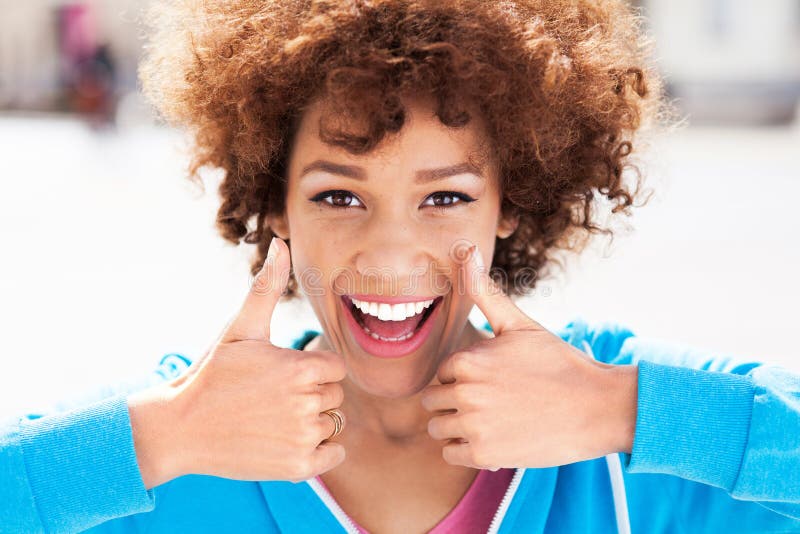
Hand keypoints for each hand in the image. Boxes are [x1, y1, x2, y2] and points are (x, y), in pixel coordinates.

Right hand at [128, 237, 346, 487]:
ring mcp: (303, 437)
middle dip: (310, 393)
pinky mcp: (298, 468)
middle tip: (271, 398)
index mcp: (302, 367)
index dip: (310, 369)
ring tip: (273, 418)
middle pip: (334, 395)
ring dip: (311, 422)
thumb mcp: (241, 328)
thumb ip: (268, 287)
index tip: (281, 374)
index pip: (334, 367)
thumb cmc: (213, 373)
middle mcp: (307, 403)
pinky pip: (334, 454)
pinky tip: (286, 440)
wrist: (181, 428)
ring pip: (332, 423)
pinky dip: (318, 450)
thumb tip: (281, 242)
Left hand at [420, 244, 636, 469]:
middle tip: (494, 403)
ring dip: (458, 427)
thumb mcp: (519, 324)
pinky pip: (450, 453)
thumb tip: (464, 249)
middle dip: (456, 402)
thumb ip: (484, 292)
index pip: (443, 374)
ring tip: (493, 421)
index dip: (465, 378)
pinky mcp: (484, 455)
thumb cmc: (558, 362)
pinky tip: (494, 439)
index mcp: (467, 360)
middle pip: (434, 401)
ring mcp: (473, 425)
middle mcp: (464, 393)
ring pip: (438, 428)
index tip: (495, 381)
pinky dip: (466, 449)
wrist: (597, 407)